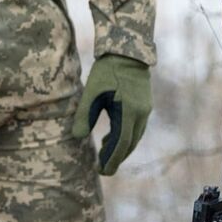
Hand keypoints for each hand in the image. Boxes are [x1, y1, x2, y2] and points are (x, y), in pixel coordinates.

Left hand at [71, 54, 151, 175]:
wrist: (127, 50)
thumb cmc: (107, 70)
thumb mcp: (92, 91)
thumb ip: (85, 114)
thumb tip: (77, 137)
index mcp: (129, 111)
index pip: (121, 144)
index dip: (111, 160)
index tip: (101, 171)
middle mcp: (141, 113)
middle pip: (129, 144)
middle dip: (115, 158)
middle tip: (101, 168)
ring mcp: (145, 109)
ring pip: (134, 137)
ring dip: (120, 148)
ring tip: (103, 153)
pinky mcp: (144, 105)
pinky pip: (136, 128)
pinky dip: (124, 137)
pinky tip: (111, 137)